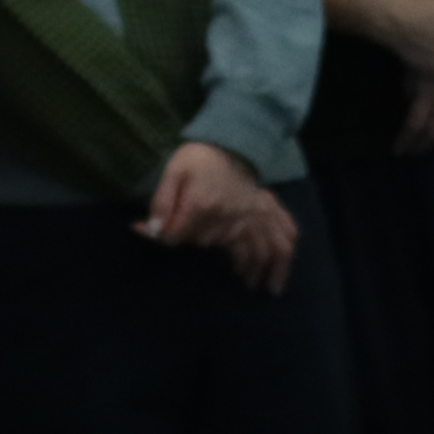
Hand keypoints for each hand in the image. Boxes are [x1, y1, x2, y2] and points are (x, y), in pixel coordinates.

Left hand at [139, 141, 296, 293]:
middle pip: (214, 247)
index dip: (166, 241)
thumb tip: (149, 230)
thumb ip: (161, 204)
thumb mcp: (172, 174)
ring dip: (262, 272)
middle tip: (194, 264)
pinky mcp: (267, 213)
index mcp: (202, 205)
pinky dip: (282, 257)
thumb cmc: (197, 159)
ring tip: (257, 289)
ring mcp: (254, 214)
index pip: (179, 237)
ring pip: (265, 249)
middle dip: (204, 255)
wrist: (228, 144)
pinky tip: (274, 275)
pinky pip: (285, 235)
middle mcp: (232, 214)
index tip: (160, 240)